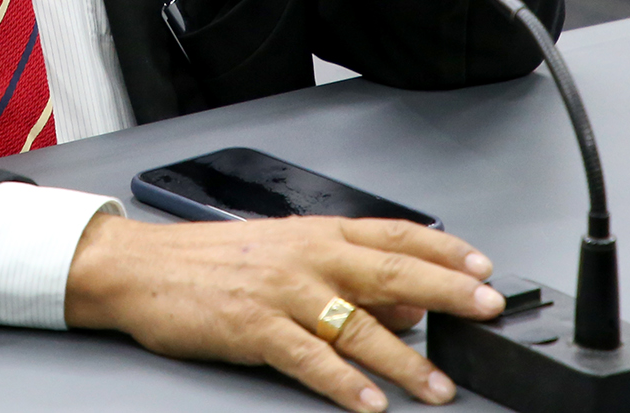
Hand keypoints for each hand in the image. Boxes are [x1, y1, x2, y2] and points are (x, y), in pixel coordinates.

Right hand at [64, 213, 503, 410]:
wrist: (141, 267)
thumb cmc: (210, 260)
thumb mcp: (284, 252)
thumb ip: (345, 273)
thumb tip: (404, 301)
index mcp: (317, 232)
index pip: (395, 233)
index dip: (445, 249)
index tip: (484, 267)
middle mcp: (307, 256)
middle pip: (391, 271)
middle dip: (447, 292)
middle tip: (487, 311)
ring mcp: (283, 292)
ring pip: (358, 324)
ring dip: (405, 360)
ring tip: (438, 388)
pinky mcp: (255, 327)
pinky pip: (311, 359)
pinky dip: (344, 384)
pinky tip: (369, 402)